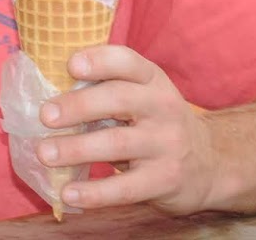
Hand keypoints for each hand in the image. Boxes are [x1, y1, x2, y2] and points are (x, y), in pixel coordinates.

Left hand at [34, 45, 215, 215]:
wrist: (211, 163)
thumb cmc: (157, 122)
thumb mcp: (144, 95)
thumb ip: (107, 89)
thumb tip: (48, 96)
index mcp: (152, 80)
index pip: (128, 61)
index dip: (100, 61)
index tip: (71, 65)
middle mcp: (163, 107)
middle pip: (118, 99)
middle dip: (78, 106)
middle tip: (44, 116)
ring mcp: (166, 144)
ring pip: (117, 144)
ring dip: (76, 149)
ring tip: (44, 153)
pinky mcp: (165, 180)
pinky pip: (125, 188)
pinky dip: (94, 193)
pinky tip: (68, 194)